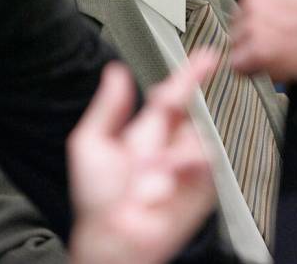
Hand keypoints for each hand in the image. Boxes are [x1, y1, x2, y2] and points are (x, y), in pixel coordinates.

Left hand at [68, 52, 217, 263]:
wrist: (113, 240)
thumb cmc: (97, 199)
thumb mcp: (90, 144)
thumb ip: (106, 107)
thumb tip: (115, 72)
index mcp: (145, 131)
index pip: (170, 95)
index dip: (188, 74)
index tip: (205, 56)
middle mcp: (168, 145)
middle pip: (188, 108)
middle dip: (186, 94)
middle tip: (175, 95)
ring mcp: (186, 166)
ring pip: (196, 136)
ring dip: (172, 150)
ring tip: (150, 170)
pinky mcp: (201, 187)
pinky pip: (206, 163)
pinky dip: (184, 167)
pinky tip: (164, 180)